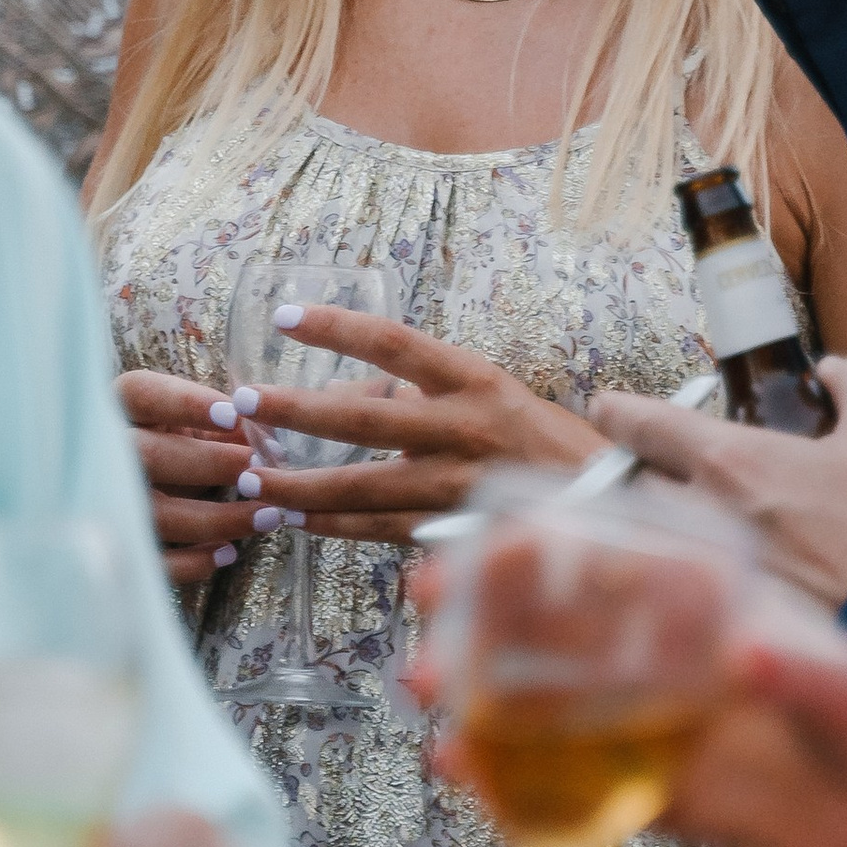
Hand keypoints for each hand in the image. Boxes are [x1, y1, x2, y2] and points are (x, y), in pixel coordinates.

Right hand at [117, 368, 255, 592]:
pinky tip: (229, 553)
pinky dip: (191, 563)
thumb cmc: (167, 444)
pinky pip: (151, 560)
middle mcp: (105, 453)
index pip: (142, 394)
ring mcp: (107, 503)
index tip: (234, 415)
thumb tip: (266, 441)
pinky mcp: (120, 545)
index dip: (185, 403)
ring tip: (267, 516)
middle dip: (207, 463)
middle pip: (146, 455)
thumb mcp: (187, 424)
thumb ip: (222, 426)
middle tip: (255, 468)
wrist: (122, 486)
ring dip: (216, 519)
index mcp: (121, 407)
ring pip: (154, 514)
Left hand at [221, 304, 597, 537]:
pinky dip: (332, 525)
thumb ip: (419, 392)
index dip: (337, 327)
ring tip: (252, 477)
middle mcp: (464, 428)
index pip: (395, 341)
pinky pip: (378, 529)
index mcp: (473, 380)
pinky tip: (294, 518)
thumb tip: (348, 390)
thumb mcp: (488, 394)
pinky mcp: (451, 529)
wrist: (603, 502)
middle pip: (363, 416)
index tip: (286, 316)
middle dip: (295, 410)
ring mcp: (456, 483)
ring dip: (299, 482)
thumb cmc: (541, 441)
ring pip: (361, 485)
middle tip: (243, 402)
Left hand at [589, 353, 846, 607]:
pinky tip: (703, 567)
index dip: (617, 411)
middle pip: (627, 484)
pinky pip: (675, 578)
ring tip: (671, 514)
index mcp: (729, 462)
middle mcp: (701, 513)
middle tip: (643, 463)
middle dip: (628, 470)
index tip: (605, 407)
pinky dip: (675, 565)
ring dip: (648, 517)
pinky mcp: (718, 609)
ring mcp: (703, 567)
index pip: (642, 424)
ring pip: (646, 534)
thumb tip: (834, 370)